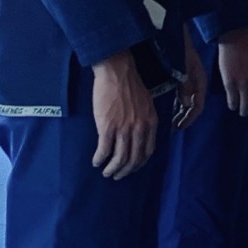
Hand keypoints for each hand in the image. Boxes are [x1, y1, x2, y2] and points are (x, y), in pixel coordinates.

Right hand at [90, 50, 157, 178]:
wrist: (117, 72)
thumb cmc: (130, 85)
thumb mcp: (147, 103)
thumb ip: (146, 120)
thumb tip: (141, 135)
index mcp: (151, 122)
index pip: (148, 151)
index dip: (139, 163)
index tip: (132, 168)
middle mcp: (139, 128)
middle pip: (134, 158)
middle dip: (125, 171)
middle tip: (117, 175)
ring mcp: (124, 128)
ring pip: (119, 158)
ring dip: (112, 169)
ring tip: (106, 172)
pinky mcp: (107, 127)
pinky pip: (104, 150)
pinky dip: (99, 159)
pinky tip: (96, 161)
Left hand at [173, 30, 206, 130]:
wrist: (178, 31)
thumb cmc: (181, 48)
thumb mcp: (184, 67)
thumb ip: (185, 85)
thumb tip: (186, 104)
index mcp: (200, 81)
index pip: (198, 106)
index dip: (189, 119)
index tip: (178, 127)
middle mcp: (196, 83)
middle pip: (193, 106)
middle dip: (184, 118)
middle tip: (171, 128)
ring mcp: (190, 80)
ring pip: (186, 102)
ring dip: (179, 113)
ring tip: (168, 122)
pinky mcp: (183, 78)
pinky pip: (180, 95)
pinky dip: (175, 104)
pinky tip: (166, 108)